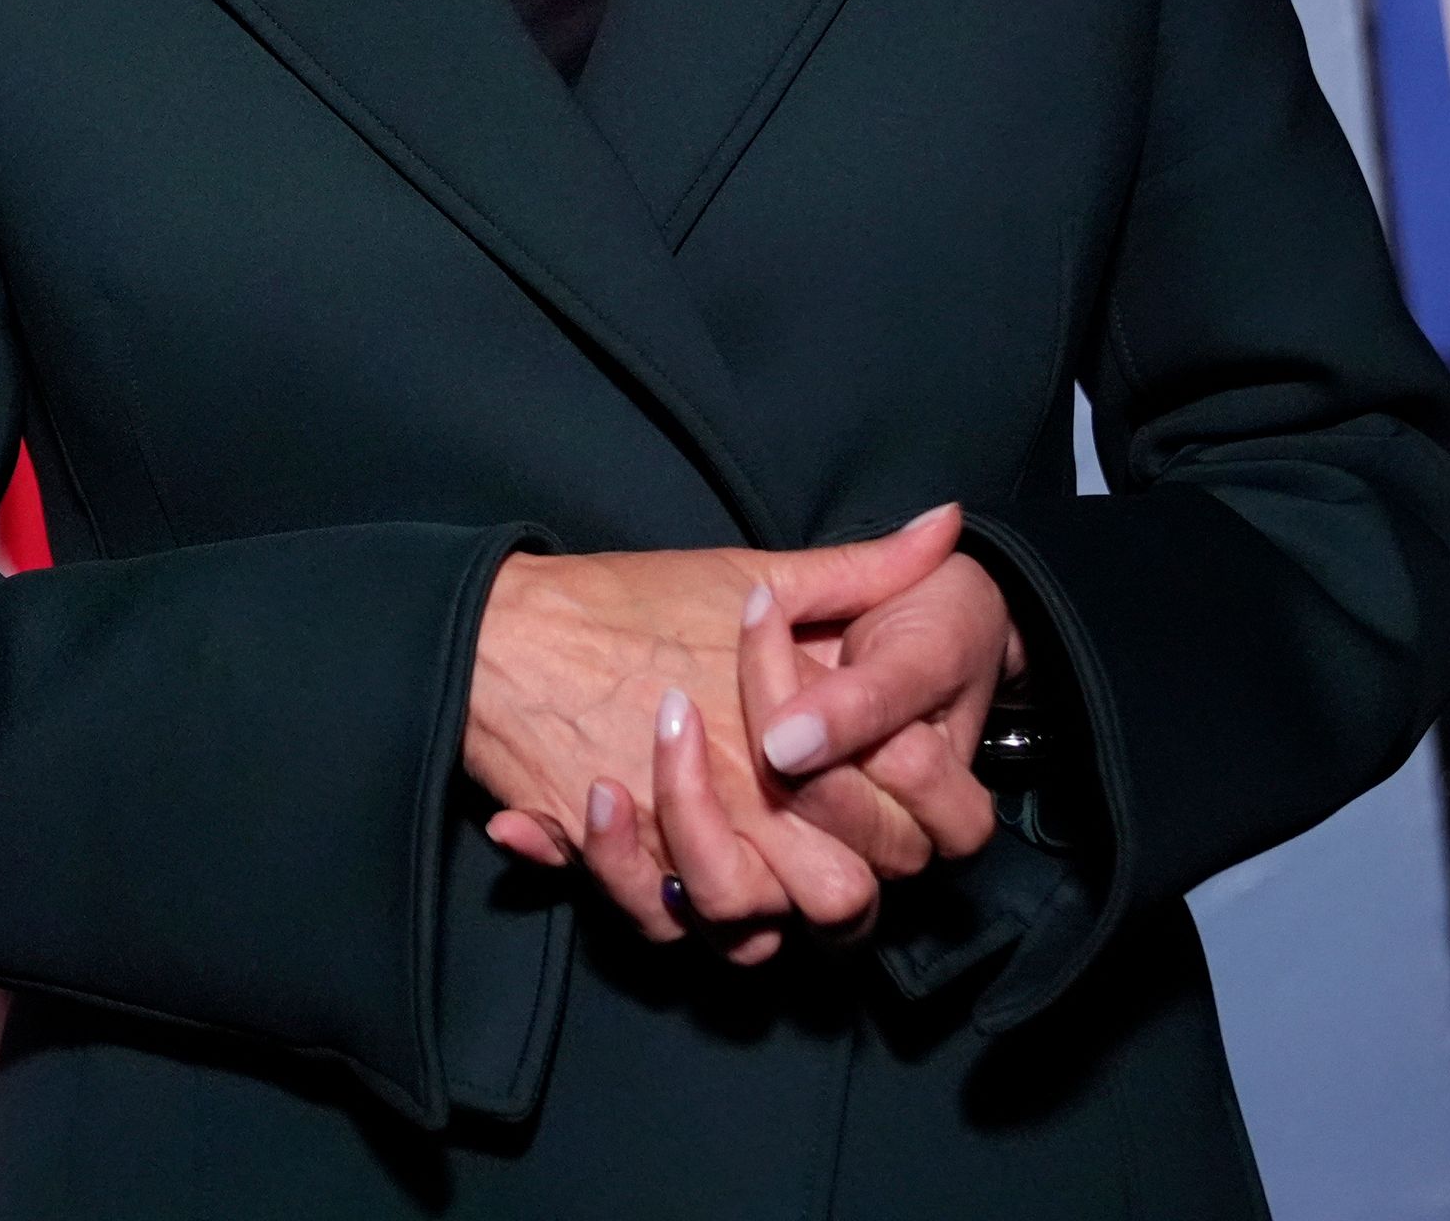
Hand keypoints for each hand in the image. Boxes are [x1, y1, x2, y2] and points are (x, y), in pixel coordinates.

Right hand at [463, 510, 971, 960]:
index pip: (891, 825)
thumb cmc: (625, 599)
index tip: (862, 776)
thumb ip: (859, 569)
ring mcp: (679, 843)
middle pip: (838, 898)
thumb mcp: (751, 574)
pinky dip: (666, 906)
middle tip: (806, 826)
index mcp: (793, 739)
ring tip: (733, 845)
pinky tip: (662, 861)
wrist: (503, 632)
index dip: (892, 818)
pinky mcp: (617, 865)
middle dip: (832, 876)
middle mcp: (744, 804)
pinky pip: (663, 926)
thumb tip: (946, 522)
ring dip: (751, 901)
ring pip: (752, 927)